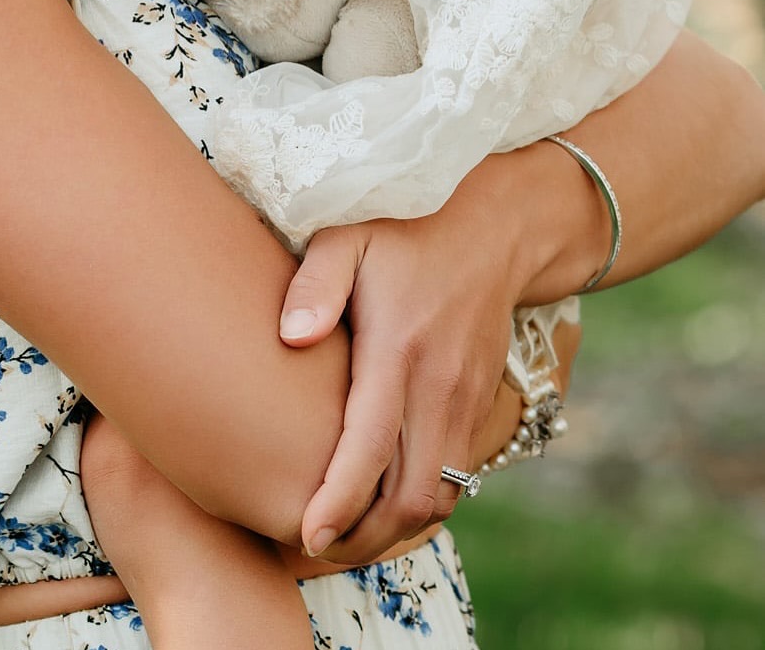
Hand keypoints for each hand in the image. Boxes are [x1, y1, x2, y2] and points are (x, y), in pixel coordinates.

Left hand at [277, 156, 542, 564]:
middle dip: (363, 538)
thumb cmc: (403, 234)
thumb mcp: (348, 238)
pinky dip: (420, 506)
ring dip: (393, 530)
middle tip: (314, 546)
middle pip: (410, 498)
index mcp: (400, 353)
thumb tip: (290, 338)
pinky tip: (382, 504)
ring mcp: (467, 405)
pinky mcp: (480, 410)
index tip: (305, 533)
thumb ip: (315, 284)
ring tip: (343, 537)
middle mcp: (440, 390)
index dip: (339, 502)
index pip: (370, 448)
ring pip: (438, 498)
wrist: (492, 233)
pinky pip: (454, 480)